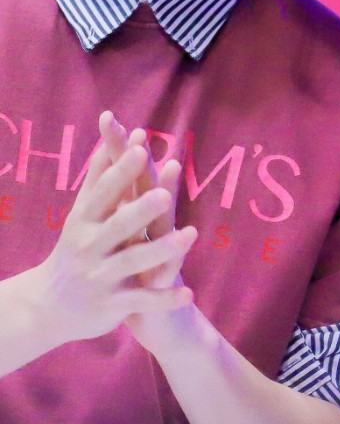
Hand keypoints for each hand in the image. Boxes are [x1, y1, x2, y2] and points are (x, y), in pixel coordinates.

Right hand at [98, 112, 197, 352]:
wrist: (48, 307)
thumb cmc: (74, 247)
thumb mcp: (82, 213)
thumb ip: (99, 176)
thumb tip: (111, 134)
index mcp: (85, 220)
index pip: (104, 191)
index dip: (122, 171)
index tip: (141, 148)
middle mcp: (91, 246)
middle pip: (118, 225)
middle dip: (140, 210)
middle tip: (164, 195)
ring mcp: (101, 276)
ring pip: (134, 261)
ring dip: (161, 250)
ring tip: (190, 235)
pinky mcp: (113, 304)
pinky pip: (142, 301)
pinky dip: (165, 299)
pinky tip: (189, 293)